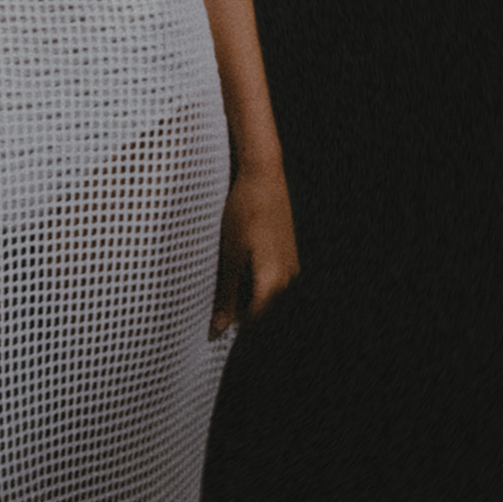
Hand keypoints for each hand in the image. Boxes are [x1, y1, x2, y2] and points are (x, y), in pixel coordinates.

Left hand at [211, 159, 298, 336]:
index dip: (230, 320)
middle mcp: (288, 277)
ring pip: (265, 292)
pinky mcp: (288, 253)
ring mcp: (290, 264)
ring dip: (245, 291)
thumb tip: (220, 325)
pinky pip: (271, 277)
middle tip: (213, 296)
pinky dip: (253, 277)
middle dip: (238, 307)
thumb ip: (226, 293)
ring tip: (222, 275)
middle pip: (260, 307)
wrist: (263, 176)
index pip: (252, 318)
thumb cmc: (244, 212)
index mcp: (273, 281)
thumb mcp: (228, 255)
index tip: (211, 318)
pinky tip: (236, 262)